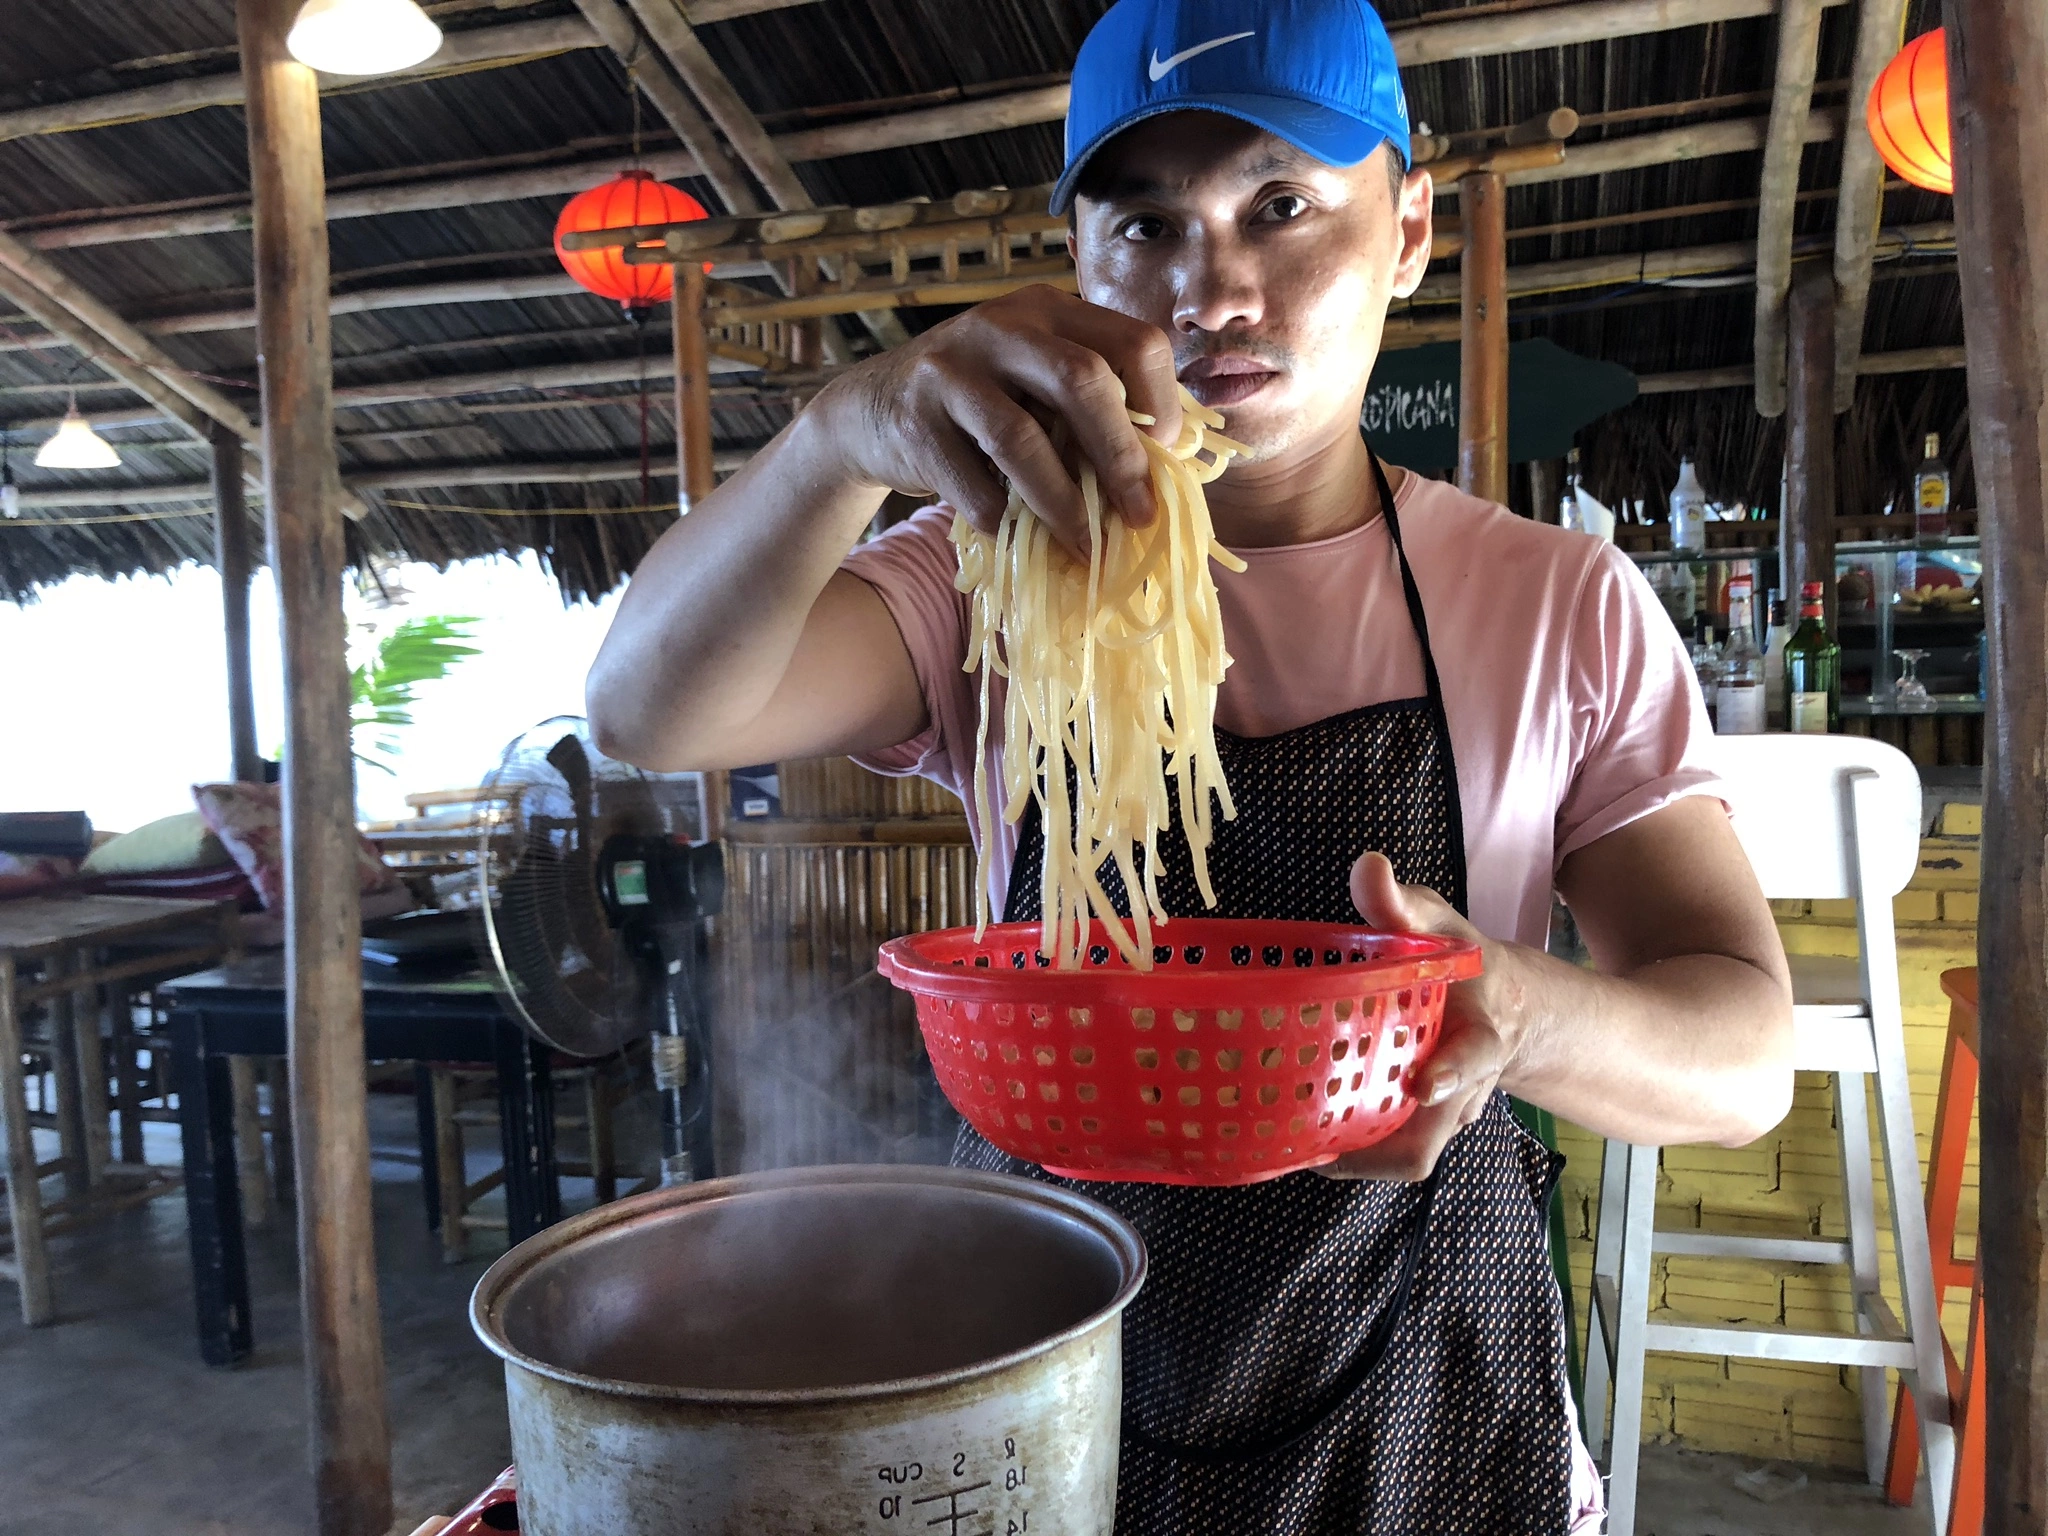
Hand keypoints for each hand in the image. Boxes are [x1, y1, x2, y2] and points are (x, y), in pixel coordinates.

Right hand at [808, 284, 1183, 553]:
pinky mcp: (915, 420)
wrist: (871, 410)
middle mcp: (1002, 326)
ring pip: (1022, 438)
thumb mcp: (1034, 382)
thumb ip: (1088, 408)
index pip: (1132, 341)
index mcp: (1050, 311)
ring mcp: (951, 368)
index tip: (1166, 454)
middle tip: (1139, 512)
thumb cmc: (978, 406)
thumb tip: (1156, 479)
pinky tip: (1013, 533)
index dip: (1163, 403)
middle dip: (1120, 457)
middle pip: (1082, 380)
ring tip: (1084, 544)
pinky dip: (1001, 517)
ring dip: (1063, 503)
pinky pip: (973, 483)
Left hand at [1316, 853, 1520, 1182]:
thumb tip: (1369, 866)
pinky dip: (1338, 1148)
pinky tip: (1287, 1132)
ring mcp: (1437, 1120)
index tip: (1424, 1083)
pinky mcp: (1414, 1132)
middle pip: (1422, 1143)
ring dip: (1343, 1153)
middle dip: (1369, 1149)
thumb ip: (1404, 905)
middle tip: (1307, 1136)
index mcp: (1478, 1036)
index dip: (1452, 1076)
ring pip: (1395, 1156)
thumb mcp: (1439, 924)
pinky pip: (1379, 1153)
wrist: (1501, 1010)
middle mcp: (1460, 1092)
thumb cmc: (1461, 965)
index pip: (1473, 1060)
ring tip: (1281, 1136)